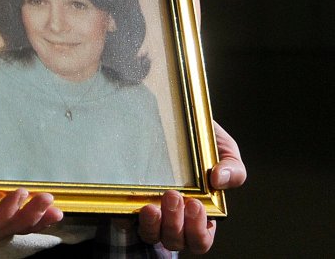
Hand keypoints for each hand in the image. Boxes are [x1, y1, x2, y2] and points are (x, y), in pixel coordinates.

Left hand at [138, 121, 245, 253]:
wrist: (171, 117)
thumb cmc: (201, 141)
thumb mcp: (224, 150)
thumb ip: (233, 167)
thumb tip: (220, 180)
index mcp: (200, 215)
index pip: (200, 240)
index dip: (198, 231)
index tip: (196, 205)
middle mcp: (174, 219)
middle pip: (175, 241)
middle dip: (175, 225)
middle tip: (174, 196)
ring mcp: (150, 212)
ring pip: (150, 235)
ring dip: (152, 226)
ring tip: (152, 206)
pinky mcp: (128, 202)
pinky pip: (125, 220)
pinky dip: (128, 218)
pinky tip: (134, 205)